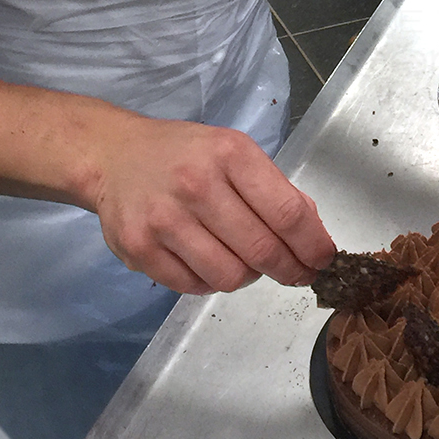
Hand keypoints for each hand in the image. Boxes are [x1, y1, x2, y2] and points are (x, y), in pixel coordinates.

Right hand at [91, 116, 334, 294]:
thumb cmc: (185, 153)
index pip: (287, 213)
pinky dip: (211, 281)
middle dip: (290, 269)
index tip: (323, 259)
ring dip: (249, 276)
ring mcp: (164, 220)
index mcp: (230, 155)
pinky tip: (210, 261)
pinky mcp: (139, 250)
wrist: (115, 156)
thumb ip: (274, 189)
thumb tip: (313, 231)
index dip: (313, 244)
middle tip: (297, 273)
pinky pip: (194, 286)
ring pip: (230, 276)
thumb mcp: (234, 151)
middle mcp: (197, 185)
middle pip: (262, 250)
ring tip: (244, 259)